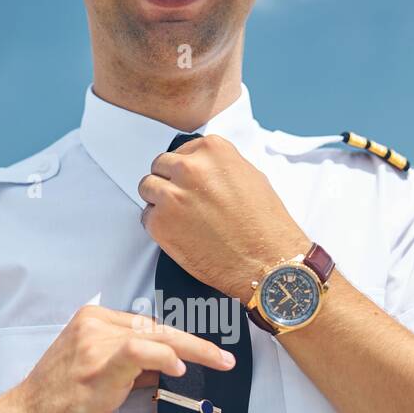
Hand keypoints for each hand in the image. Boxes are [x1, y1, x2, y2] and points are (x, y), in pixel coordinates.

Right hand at [6, 305, 234, 412]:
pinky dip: (164, 356)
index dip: (181, 338)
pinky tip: (180, 368)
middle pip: (157, 328)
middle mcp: (94, 325)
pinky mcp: (98, 365)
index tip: (207, 351)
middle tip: (225, 358)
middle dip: (197, 343)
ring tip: (219, 363)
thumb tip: (166, 366)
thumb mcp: (97, 375)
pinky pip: (140, 351)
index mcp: (92, 321)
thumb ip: (130, 366)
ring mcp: (95, 343)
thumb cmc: (57, 404)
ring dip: (194, 350)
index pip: (147, 325)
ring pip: (156, 337)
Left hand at [137, 134, 308, 300]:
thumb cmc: (264, 224)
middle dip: (169, 182)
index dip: (185, 170)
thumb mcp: (250, 177)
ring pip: (147, 188)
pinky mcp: (160, 223)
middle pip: (160, 166)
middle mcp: (189, 168)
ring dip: (159, 200)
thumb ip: (220, 167)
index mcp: (212, 151)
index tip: (190, 183)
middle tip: (183, 201)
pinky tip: (180, 234)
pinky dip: (159, 225)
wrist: (267, 261)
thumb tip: (204, 169)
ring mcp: (172, 195)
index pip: (181, 151)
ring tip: (179, 217)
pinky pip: (146, 217)